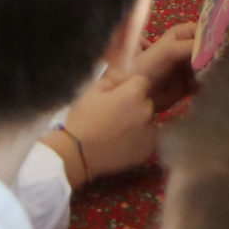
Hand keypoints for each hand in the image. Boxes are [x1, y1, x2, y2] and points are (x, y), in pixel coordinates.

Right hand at [57, 22, 198, 184]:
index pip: (142, 82)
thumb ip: (114, 79)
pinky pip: (148, 139)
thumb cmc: (83, 119)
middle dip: (135, 104)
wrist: (78, 153)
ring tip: (118, 131)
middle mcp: (147, 111)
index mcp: (134, 93)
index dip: (129, 87)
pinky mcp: (149, 150)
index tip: (118, 95)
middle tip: (117, 114)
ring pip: (148, 121)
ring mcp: (150, 132)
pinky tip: (122, 143)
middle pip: (146, 101)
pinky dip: (139, 139)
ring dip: (138, 122)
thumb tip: (125, 74)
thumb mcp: (93, 90)